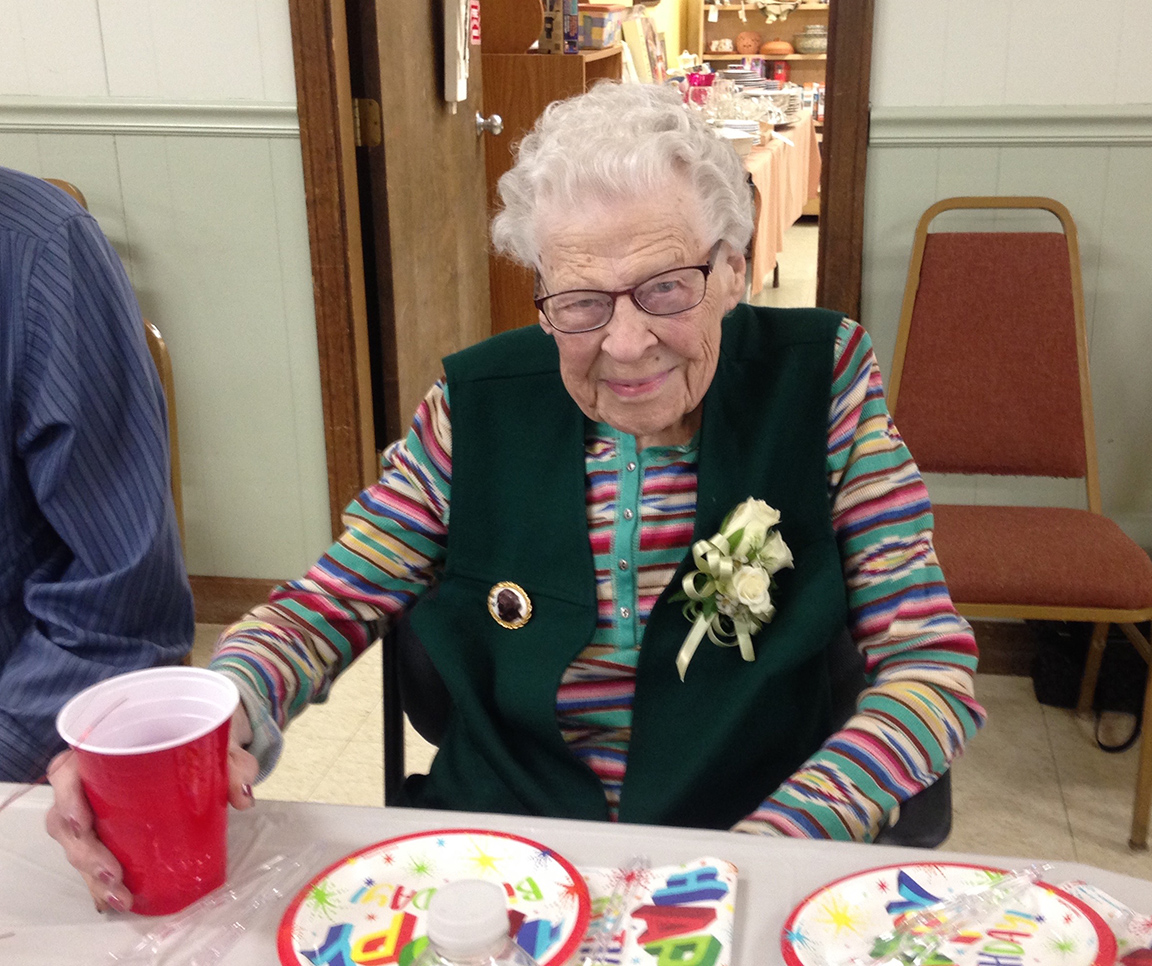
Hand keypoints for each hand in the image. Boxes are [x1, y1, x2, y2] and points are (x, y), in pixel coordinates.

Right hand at [45, 705, 259, 911]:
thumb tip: (242, 797)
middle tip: (113, 874)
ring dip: (93, 874)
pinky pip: (92, 859)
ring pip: (76, 845)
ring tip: (120, 895)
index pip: (66, 771)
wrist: (201, 746)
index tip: (83, 824)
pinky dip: (101, 882)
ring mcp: (95, 809)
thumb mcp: (217, 746)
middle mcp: (90, 781)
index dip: (66, 798)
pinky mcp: (106, 832)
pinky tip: (120, 899)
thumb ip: (233, 764)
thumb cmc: (196, 740)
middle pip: (66, 819)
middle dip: (85, 853)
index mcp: (104, 749)